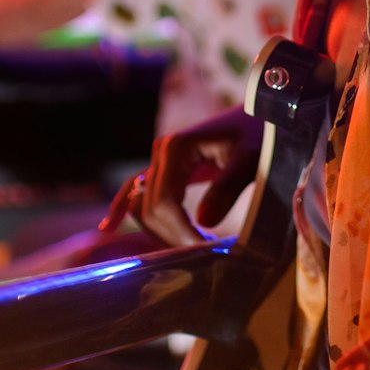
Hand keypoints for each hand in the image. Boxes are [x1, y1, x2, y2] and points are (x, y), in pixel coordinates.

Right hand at [102, 107, 265, 245]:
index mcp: (177, 148)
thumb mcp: (250, 160)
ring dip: (159, 231)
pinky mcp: (165, 167)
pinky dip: (123, 207)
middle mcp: (161, 151)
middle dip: (173, 235)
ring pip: (143, 205)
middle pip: (151, 207)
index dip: (181, 231)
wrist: (262, 114)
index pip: (165, 202)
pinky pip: (137, 190)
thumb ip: (227, 188)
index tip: (206, 251)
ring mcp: (160, 159)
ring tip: (186, 249)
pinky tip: (107, 227)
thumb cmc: (260, 133)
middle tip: (203, 255)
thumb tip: (202, 223)